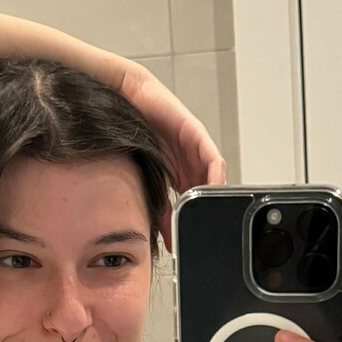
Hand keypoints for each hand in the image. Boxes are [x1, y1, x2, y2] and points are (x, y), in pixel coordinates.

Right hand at [117, 64, 225, 247]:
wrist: (126, 98)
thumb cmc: (130, 132)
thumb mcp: (144, 177)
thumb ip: (157, 206)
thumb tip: (162, 237)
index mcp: (181, 175)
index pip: (195, 205)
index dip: (196, 224)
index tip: (193, 243)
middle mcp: (191, 164)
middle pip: (208, 194)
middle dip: (208, 215)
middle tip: (205, 236)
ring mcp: (196, 150)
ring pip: (214, 180)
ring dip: (215, 199)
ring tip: (212, 218)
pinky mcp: (197, 135)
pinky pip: (213, 160)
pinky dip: (215, 177)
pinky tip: (212, 190)